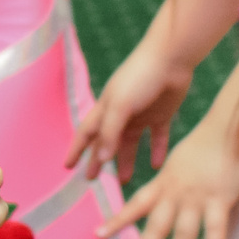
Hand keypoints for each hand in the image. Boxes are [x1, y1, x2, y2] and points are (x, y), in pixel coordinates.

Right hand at [67, 38, 195, 181]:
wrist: (171, 59)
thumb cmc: (139, 77)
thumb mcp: (120, 105)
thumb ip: (110, 132)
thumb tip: (101, 159)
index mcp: (105, 108)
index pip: (86, 133)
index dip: (76, 149)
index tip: (67, 166)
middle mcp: (121, 113)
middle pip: (106, 142)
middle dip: (97, 160)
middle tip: (91, 179)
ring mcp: (141, 115)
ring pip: (130, 144)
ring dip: (126, 161)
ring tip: (124, 180)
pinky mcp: (161, 115)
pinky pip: (157, 138)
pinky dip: (156, 152)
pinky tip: (156, 166)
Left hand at [96, 116, 238, 238]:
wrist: (227, 128)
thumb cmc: (203, 147)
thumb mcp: (176, 164)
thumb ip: (166, 185)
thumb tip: (158, 200)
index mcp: (163, 184)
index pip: (135, 205)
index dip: (117, 221)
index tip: (98, 236)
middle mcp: (176, 194)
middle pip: (156, 228)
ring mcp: (198, 198)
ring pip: (184, 234)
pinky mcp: (221, 200)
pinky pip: (216, 228)